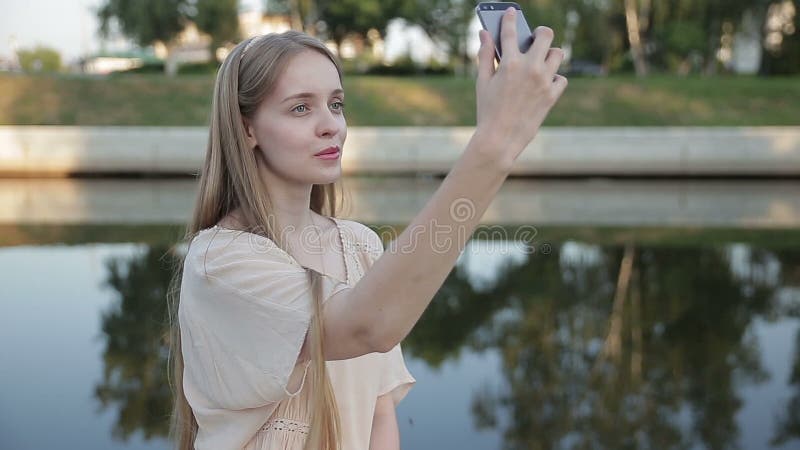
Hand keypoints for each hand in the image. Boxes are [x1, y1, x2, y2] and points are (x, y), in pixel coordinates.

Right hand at [475, 6, 567, 162]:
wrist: (500, 139)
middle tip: (536, 36)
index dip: (510, 18)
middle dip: (540, 33)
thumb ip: (485, 55)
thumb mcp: (482, 81)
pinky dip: (554, 79)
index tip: (511, 12)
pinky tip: (544, 83)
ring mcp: (544, 81)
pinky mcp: (552, 96)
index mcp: (509, 62)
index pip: (510, 31)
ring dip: (550, 54)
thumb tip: (484, 34)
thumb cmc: (488, 110)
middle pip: (545, 35)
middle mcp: (530, 68)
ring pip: (558, 54)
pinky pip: (561, 79)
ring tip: (541, 61)